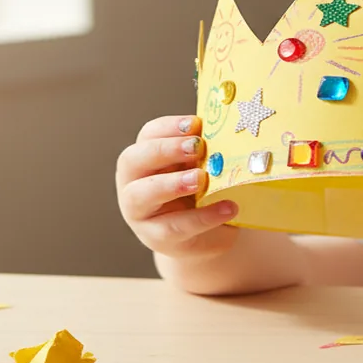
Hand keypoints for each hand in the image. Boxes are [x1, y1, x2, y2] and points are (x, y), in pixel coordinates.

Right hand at [116, 115, 239, 257]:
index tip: (196, 124)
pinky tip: (228, 209)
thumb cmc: (204, 192)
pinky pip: (174, 227)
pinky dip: (202, 217)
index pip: (148, 134)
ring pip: (140, 195)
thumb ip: (208, 153)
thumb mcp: (204, 168)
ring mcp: (139, 212)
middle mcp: (133, 182)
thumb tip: (229, 132)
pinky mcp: (156, 238)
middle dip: (164, 150)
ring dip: (171, 184)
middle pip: (132, 160)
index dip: (169, 127)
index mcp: (145, 157)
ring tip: (201, 179)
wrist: (208, 234)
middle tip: (196, 147)